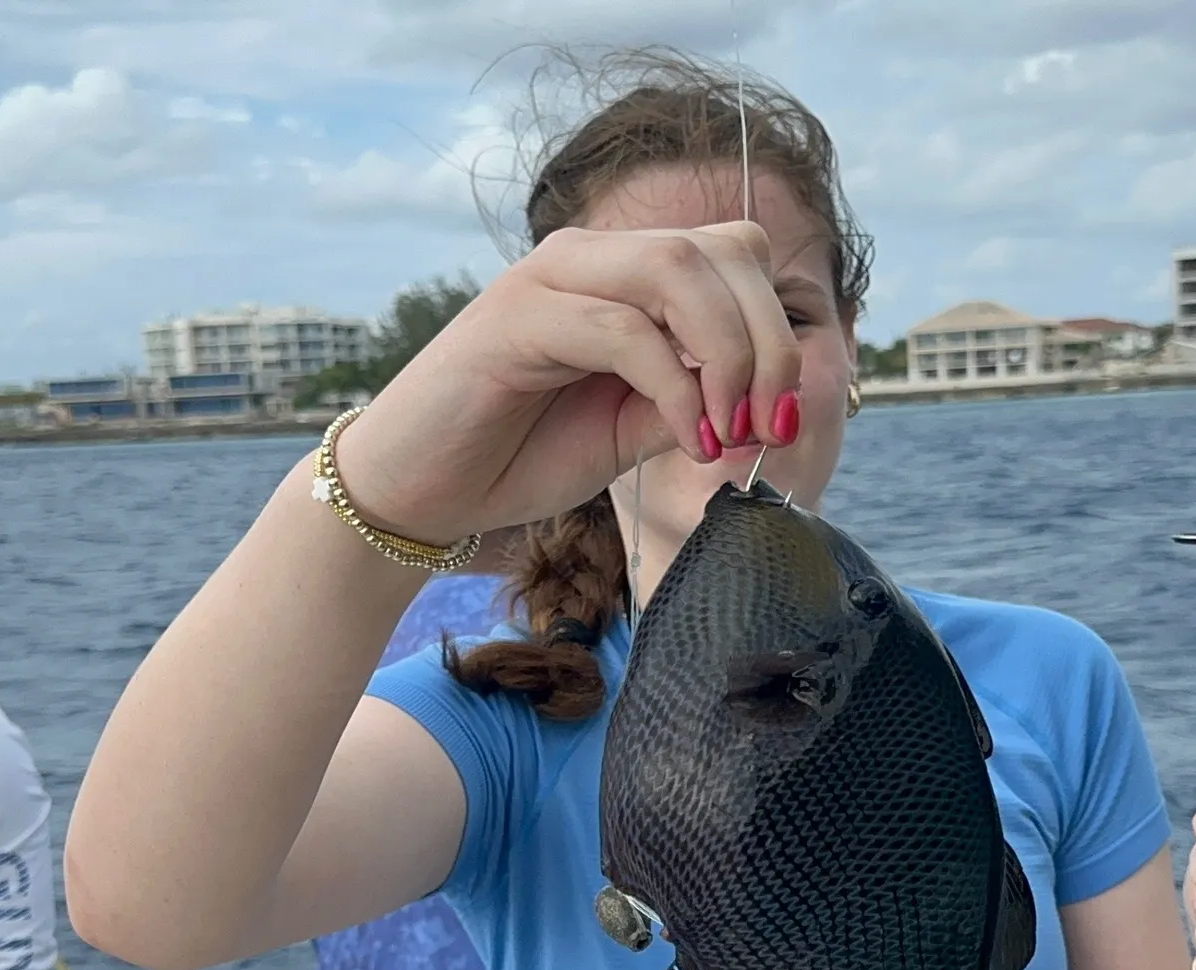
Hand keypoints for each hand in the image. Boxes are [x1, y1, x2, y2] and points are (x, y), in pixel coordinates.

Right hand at [334, 222, 802, 546]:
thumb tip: (758, 397)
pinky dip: (673, 386)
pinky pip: (621, 330)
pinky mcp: (513, 320)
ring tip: (730, 430)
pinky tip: (686, 440)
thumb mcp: (625, 431)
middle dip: (766, 341)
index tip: (779, 415)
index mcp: (618, 275)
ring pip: (676, 270)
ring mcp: (546, 279)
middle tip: (768, 425)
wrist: (416, 494)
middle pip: (719, 249)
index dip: (775, 326)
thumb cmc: (514, 460)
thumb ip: (684, 399)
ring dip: (727, 353)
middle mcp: (586, 258)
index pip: (733, 251)